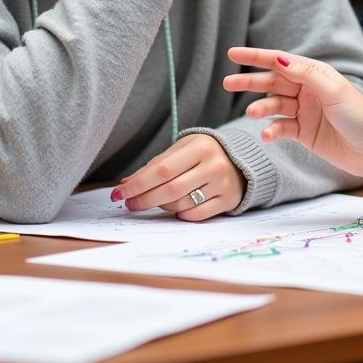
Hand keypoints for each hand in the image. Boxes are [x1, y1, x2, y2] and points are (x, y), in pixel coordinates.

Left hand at [113, 134, 244, 220]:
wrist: (242, 158)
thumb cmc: (205, 153)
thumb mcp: (183, 148)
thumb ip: (156, 164)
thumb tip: (127, 183)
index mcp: (200, 147)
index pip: (161, 170)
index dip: (137, 184)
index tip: (119, 193)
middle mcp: (213, 165)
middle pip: (169, 190)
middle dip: (143, 199)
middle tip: (129, 203)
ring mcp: (222, 184)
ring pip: (180, 204)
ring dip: (161, 206)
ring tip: (155, 200)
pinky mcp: (227, 201)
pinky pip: (194, 215)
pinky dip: (180, 214)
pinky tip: (176, 207)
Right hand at [224, 47, 362, 178]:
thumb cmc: (359, 115)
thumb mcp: (333, 91)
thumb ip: (305, 75)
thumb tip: (279, 59)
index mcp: (315, 74)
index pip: (280, 61)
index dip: (256, 57)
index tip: (232, 52)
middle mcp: (307, 90)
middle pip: (272, 82)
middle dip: (250, 81)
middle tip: (227, 82)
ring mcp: (304, 112)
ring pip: (274, 105)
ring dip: (261, 108)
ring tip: (252, 113)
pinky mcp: (304, 133)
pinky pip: (281, 128)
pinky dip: (271, 130)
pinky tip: (267, 135)